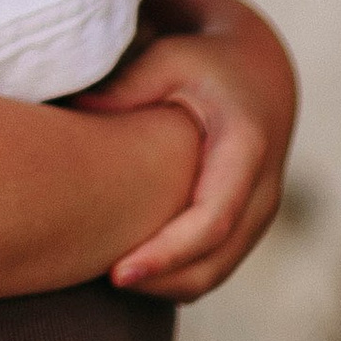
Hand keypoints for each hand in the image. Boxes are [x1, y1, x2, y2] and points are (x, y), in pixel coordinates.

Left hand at [76, 0, 296, 302]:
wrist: (259, 70)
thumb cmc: (205, 61)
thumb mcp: (171, 57)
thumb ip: (129, 83)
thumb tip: (76, 110)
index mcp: (246, 149)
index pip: (211, 222)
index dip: (165, 255)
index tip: (116, 272)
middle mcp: (264, 190)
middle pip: (214, 263)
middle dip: (159, 281)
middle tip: (97, 277)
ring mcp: (260, 213)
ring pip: (214, 273)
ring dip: (165, 284)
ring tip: (106, 273)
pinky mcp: (247, 224)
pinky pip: (214, 266)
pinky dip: (175, 275)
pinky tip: (130, 263)